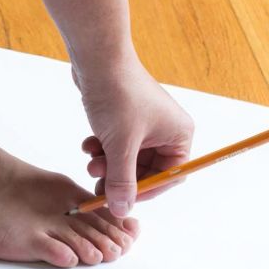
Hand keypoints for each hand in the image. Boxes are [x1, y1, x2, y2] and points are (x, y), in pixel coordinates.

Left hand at [75, 56, 193, 217]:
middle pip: (146, 170)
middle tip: (97, 184)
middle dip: (120, 178)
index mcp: (179, 135)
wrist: (98, 58)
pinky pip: (116, 144)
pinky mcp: (125, 117)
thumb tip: (122, 210)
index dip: (145, 192)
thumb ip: (122, 182)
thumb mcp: (120, 146)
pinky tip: (89, 144)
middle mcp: (167, 130)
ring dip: (107, 164)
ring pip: (127, 158)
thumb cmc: (118, 96)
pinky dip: (102, 148)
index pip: (169, 177)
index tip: (121, 201)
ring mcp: (145, 123)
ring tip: (91, 161)